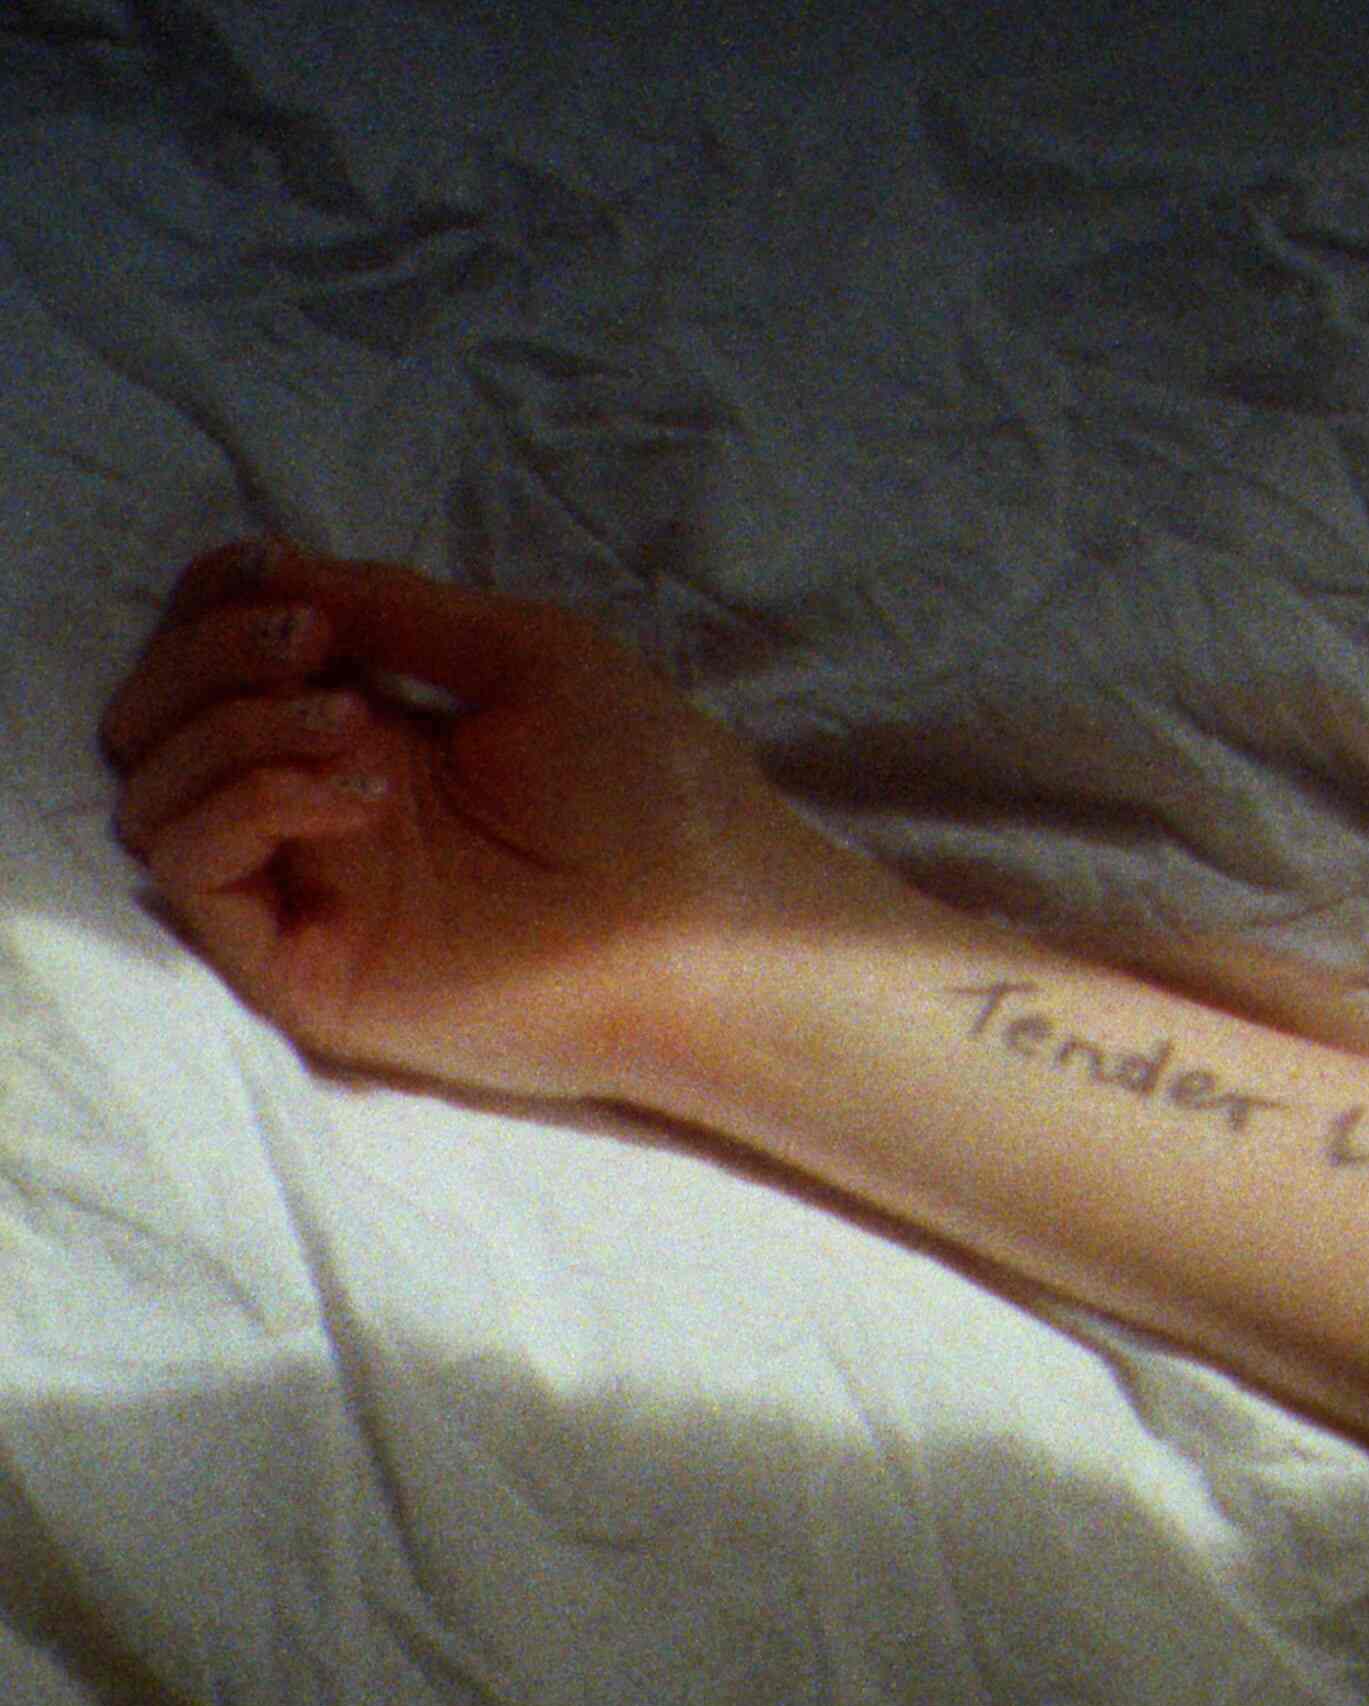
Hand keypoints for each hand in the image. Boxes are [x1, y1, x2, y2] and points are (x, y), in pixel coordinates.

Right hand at [102, 540, 858, 1100]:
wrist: (712, 926)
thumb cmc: (654, 793)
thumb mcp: (523, 654)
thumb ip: (392, 608)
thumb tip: (270, 571)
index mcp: (372, 739)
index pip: (218, 661)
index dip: (218, 602)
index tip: (284, 580)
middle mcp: (321, 815)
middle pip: (158, 719)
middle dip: (206, 654)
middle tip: (314, 646)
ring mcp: (309, 892)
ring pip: (153, 790)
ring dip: (230, 724)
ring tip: (354, 724)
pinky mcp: (304, 968)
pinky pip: (191, 871)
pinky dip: (246, 802)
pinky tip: (360, 792)